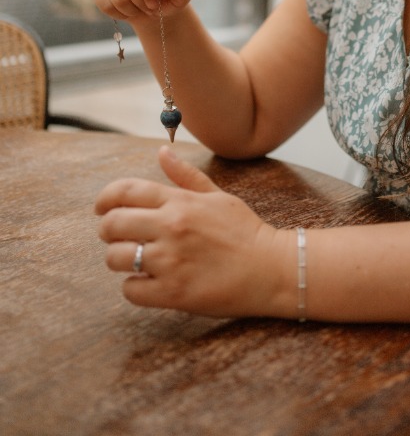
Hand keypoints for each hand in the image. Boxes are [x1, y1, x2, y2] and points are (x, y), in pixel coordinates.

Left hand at [95, 147, 290, 317]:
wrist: (271, 269)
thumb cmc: (245, 231)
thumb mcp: (217, 196)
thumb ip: (185, 176)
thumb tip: (161, 152)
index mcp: (180, 201)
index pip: (125, 191)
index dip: (105, 199)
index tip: (101, 209)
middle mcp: (171, 227)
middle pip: (112, 224)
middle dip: (107, 231)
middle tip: (118, 238)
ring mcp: (170, 261)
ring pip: (116, 258)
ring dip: (120, 260)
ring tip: (135, 261)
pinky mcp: (173, 293)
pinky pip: (131, 290)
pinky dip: (135, 288)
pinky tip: (149, 283)